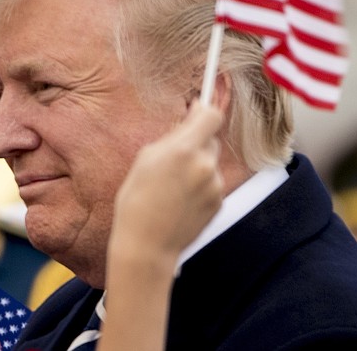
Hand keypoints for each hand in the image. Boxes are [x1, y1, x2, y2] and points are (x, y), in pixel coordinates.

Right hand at [112, 101, 223, 261]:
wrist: (147, 244)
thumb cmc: (137, 200)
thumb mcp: (146, 158)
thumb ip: (172, 137)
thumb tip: (190, 119)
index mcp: (184, 150)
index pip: (212, 115)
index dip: (204, 111)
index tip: (196, 111)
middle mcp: (205, 165)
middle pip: (212, 138)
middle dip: (197, 141)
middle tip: (175, 156)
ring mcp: (215, 185)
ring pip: (212, 161)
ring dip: (198, 165)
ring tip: (174, 185)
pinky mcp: (219, 202)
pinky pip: (213, 182)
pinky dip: (201, 184)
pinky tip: (181, 199)